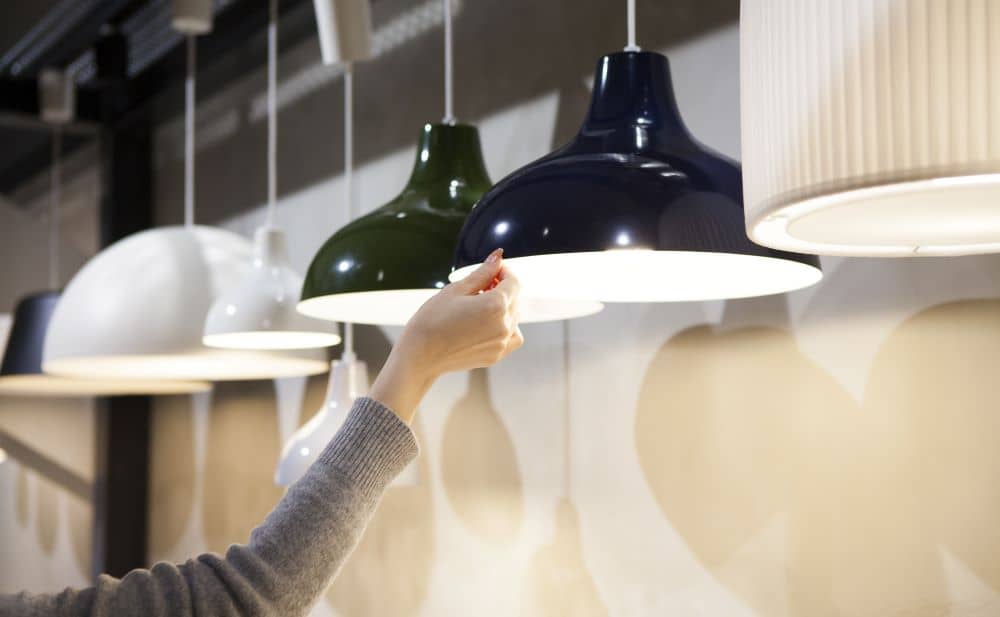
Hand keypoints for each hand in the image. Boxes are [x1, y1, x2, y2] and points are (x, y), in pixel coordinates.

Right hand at [370, 249, 523, 422]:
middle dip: (502, 288)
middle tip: (480, 286)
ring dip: (504, 307)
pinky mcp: (496, 355)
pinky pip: (512, 337)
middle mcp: (504, 325)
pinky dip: (506, 327)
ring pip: (514, 317)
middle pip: (515, 298)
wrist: (420, 354)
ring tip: (479, 305)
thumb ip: (483, 273)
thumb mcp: (457, 289)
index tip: (491, 270)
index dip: (503, 271)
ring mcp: (502, 342)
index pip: (513, 281)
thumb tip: (498, 256)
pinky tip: (487, 323)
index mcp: (496, 305)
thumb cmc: (433, 319)